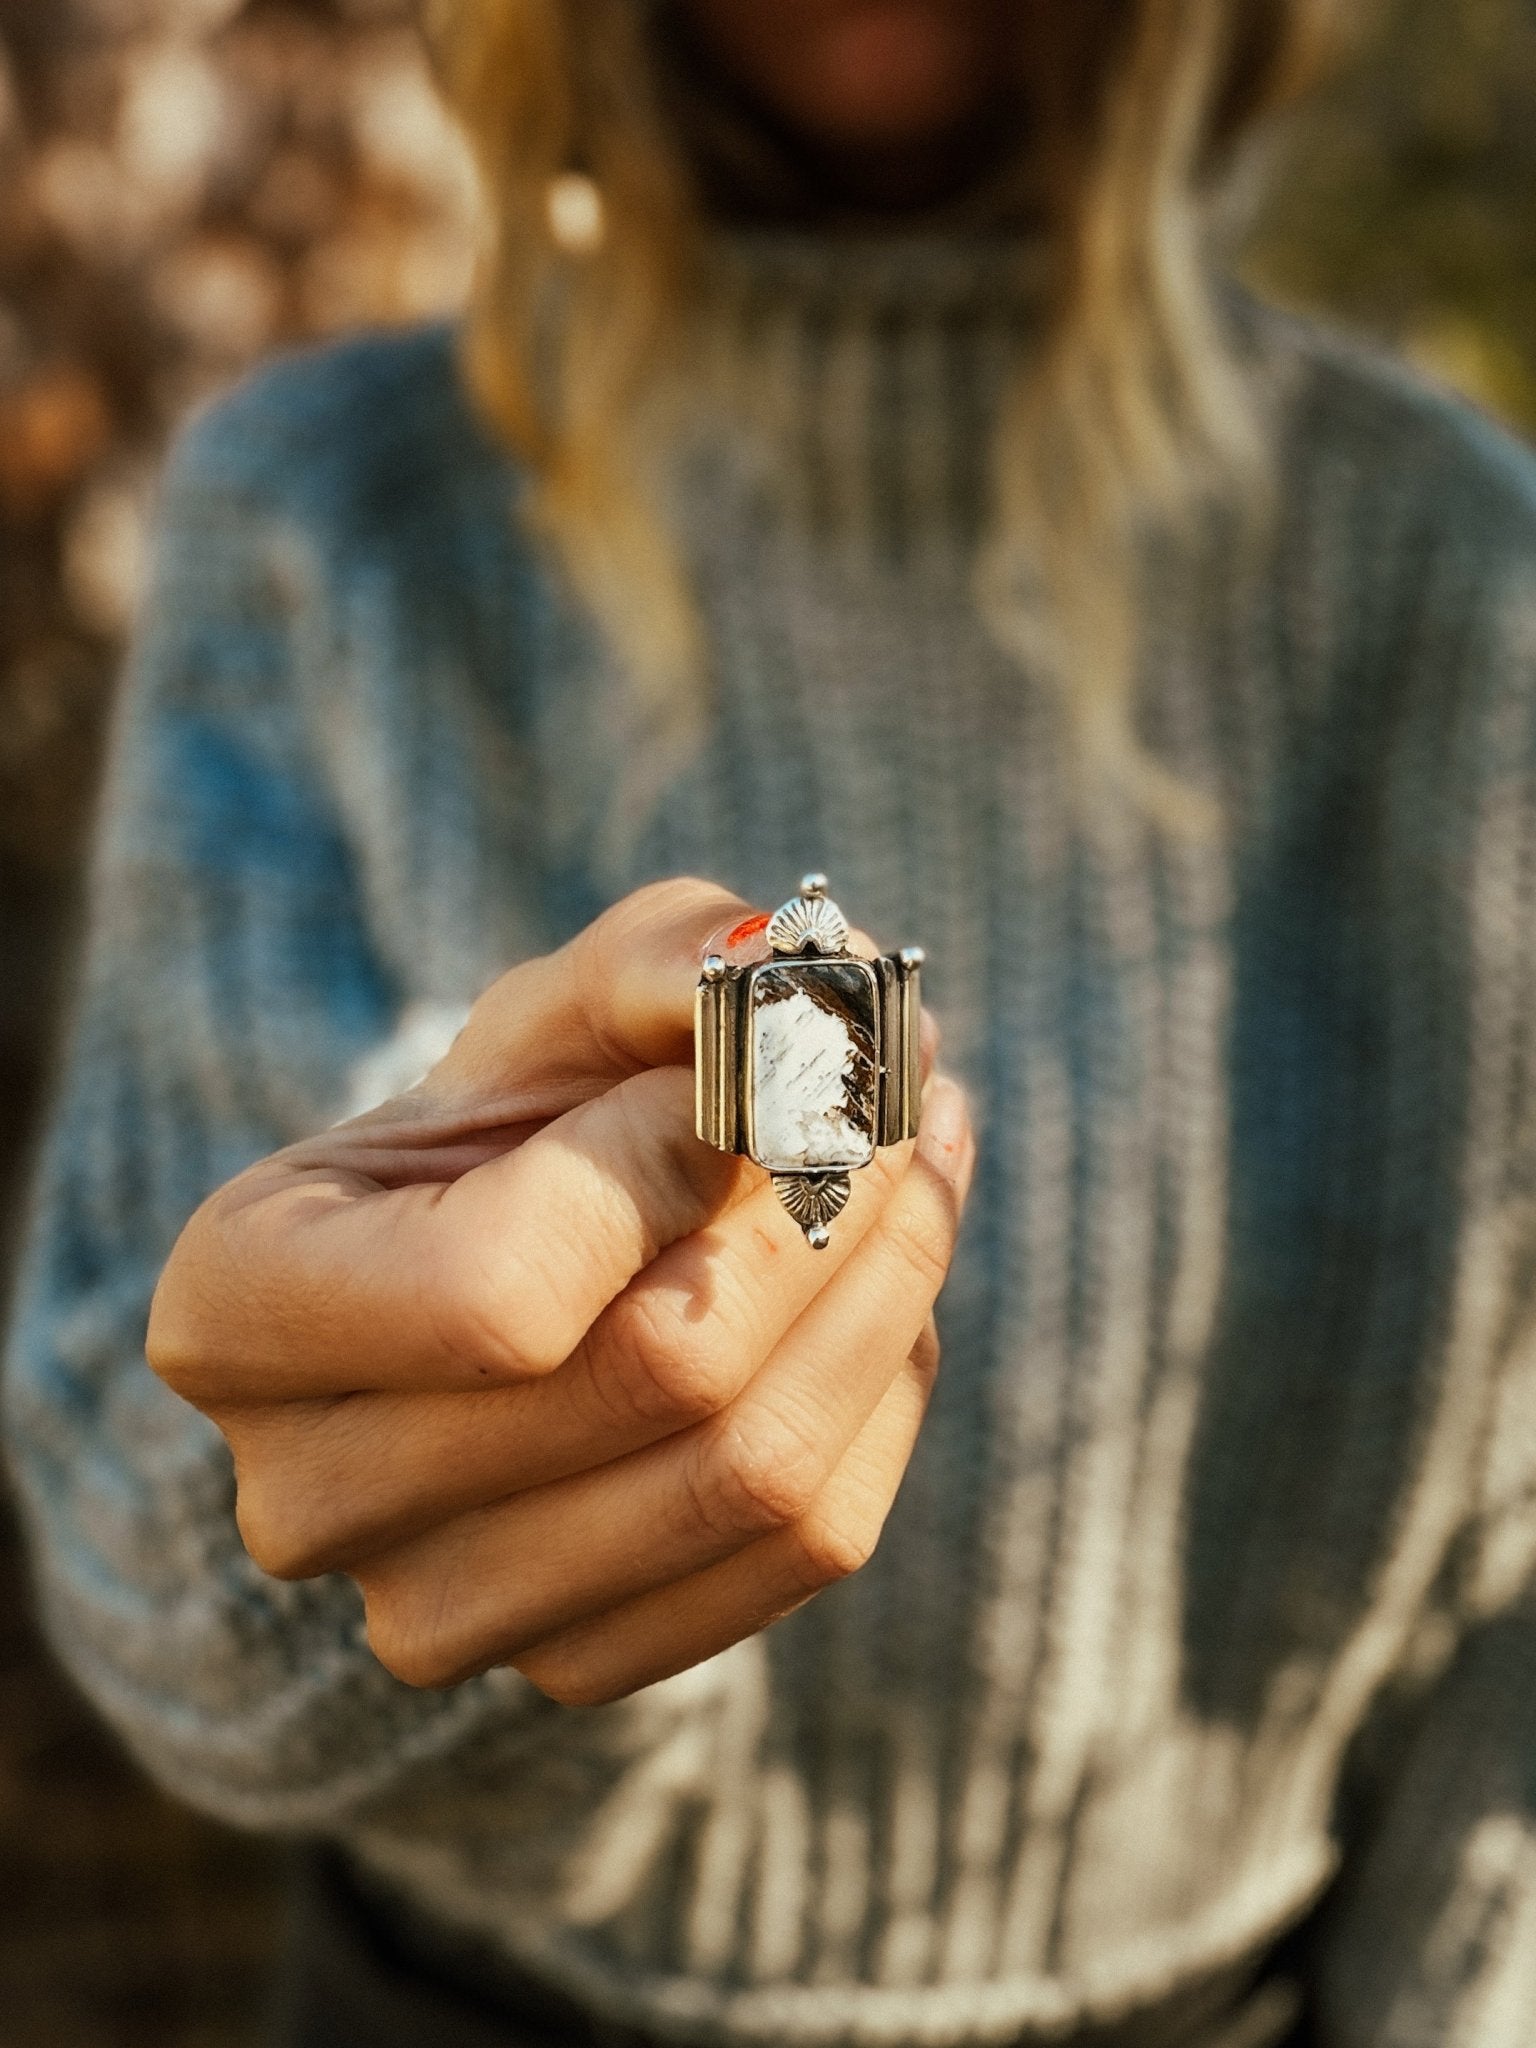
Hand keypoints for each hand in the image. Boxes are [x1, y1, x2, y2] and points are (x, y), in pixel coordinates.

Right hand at [147, 879, 975, 1704]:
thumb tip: (823, 997)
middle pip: (658, 1380)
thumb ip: (671, 965)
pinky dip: (882, 1399)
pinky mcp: (575, 1662)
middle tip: (902, 1105)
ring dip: (887, 1294)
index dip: (666, 1170)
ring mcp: (439, 1608)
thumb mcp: (563, 1007)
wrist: (505, 1279)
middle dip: (824, 1214)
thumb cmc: (512, 1127)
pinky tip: (889, 1293)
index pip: (499, 1288)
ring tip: (920, 1172)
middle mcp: (308, 1493)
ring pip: (757, 1474)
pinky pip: (804, 1548)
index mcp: (236, 1308)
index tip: (749, 1081)